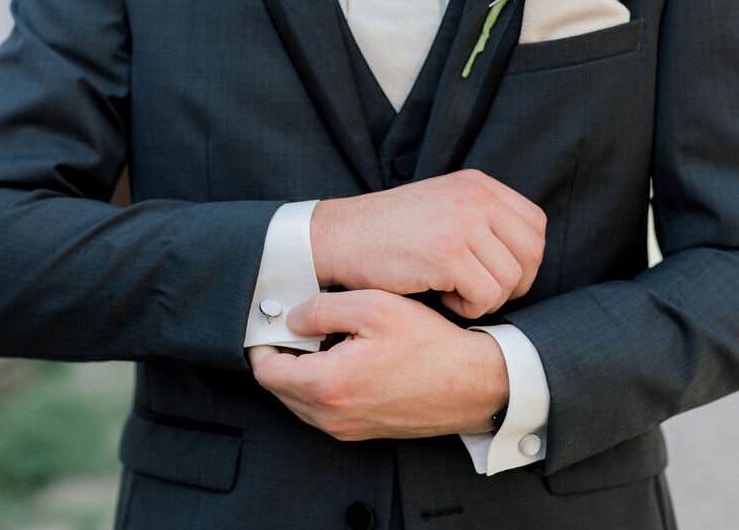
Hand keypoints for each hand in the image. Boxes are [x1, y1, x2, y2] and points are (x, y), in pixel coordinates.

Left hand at [249, 290, 508, 440]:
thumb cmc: (429, 345)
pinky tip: (348, 357)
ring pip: (298, 398)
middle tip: (302, 325)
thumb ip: (322, 308)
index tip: (275, 319)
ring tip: (330, 339)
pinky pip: (323, 408)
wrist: (473, 385)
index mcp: (326, 385)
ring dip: (303, 369)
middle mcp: (330, 417)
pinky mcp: (360, 431)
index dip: (264, 340)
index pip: (265, 369)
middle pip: (277, 386)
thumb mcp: (375, 308)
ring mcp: (345, 429)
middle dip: (282, 354)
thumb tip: (291, 317)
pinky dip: (323, 384)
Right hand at [311, 170, 545, 317]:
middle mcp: (475, 197)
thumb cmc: (386, 233)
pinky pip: (486, 296)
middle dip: (513, 283)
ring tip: (451, 291)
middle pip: (531, 252)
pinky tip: (440, 296)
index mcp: (476, 183)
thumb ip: (481, 217)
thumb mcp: (441, 205)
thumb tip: (524, 256)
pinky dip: (467, 308)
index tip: (498, 274)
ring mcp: (463, 223)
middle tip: (479, 292)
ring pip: (511, 279)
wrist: (338, 237)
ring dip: (485, 297)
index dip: (524, 258)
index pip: (534, 224)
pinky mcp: (448, 254)